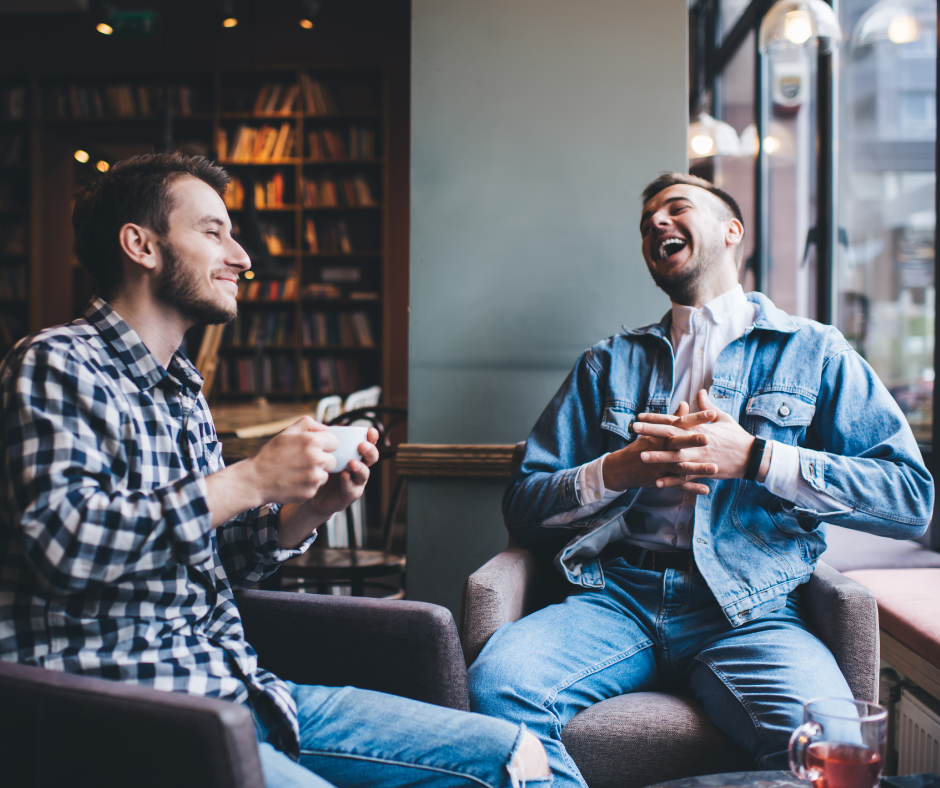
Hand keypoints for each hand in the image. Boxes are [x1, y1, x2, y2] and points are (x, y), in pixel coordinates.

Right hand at [246, 416, 338, 503]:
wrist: (255, 480)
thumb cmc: (271, 454)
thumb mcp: (287, 432)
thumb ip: (309, 424)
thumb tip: (326, 429)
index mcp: (312, 442)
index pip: (335, 442)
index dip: (325, 445)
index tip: (315, 448)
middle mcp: (316, 459)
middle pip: (332, 460)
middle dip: (322, 460)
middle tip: (304, 461)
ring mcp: (314, 477)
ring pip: (325, 474)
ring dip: (316, 473)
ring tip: (297, 471)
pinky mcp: (311, 492)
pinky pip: (317, 487)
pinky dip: (308, 485)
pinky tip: (294, 481)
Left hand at [306, 427, 380, 518]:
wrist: (310, 491)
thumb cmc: (318, 469)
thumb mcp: (322, 452)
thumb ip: (326, 440)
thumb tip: (326, 427)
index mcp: (353, 454)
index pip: (367, 443)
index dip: (372, 438)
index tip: (371, 431)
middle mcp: (358, 466)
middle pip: (371, 458)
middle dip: (370, 451)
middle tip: (362, 446)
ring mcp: (356, 481)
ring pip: (364, 474)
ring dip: (360, 467)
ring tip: (352, 463)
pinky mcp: (350, 494)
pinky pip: (352, 488)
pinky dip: (348, 481)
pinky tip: (344, 475)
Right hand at [602, 401, 717, 495]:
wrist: (623, 466)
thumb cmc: (642, 445)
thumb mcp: (654, 430)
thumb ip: (673, 418)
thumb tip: (684, 404)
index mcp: (662, 434)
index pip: (680, 423)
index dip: (695, 418)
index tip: (712, 413)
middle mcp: (662, 448)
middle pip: (678, 443)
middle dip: (692, 441)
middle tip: (708, 438)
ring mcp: (661, 465)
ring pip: (681, 467)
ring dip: (697, 469)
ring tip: (714, 468)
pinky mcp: (661, 479)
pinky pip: (678, 485)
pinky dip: (691, 488)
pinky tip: (706, 490)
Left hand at [633, 390, 763, 487]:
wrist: (751, 456)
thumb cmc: (737, 436)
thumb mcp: (723, 418)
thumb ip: (708, 406)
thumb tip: (700, 392)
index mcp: (699, 427)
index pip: (673, 420)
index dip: (656, 418)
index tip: (640, 416)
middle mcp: (696, 441)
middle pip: (670, 435)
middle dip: (651, 432)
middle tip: (633, 429)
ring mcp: (699, 457)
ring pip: (674, 457)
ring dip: (657, 456)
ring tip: (641, 455)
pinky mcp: (704, 471)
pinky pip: (684, 477)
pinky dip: (671, 480)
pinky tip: (657, 482)